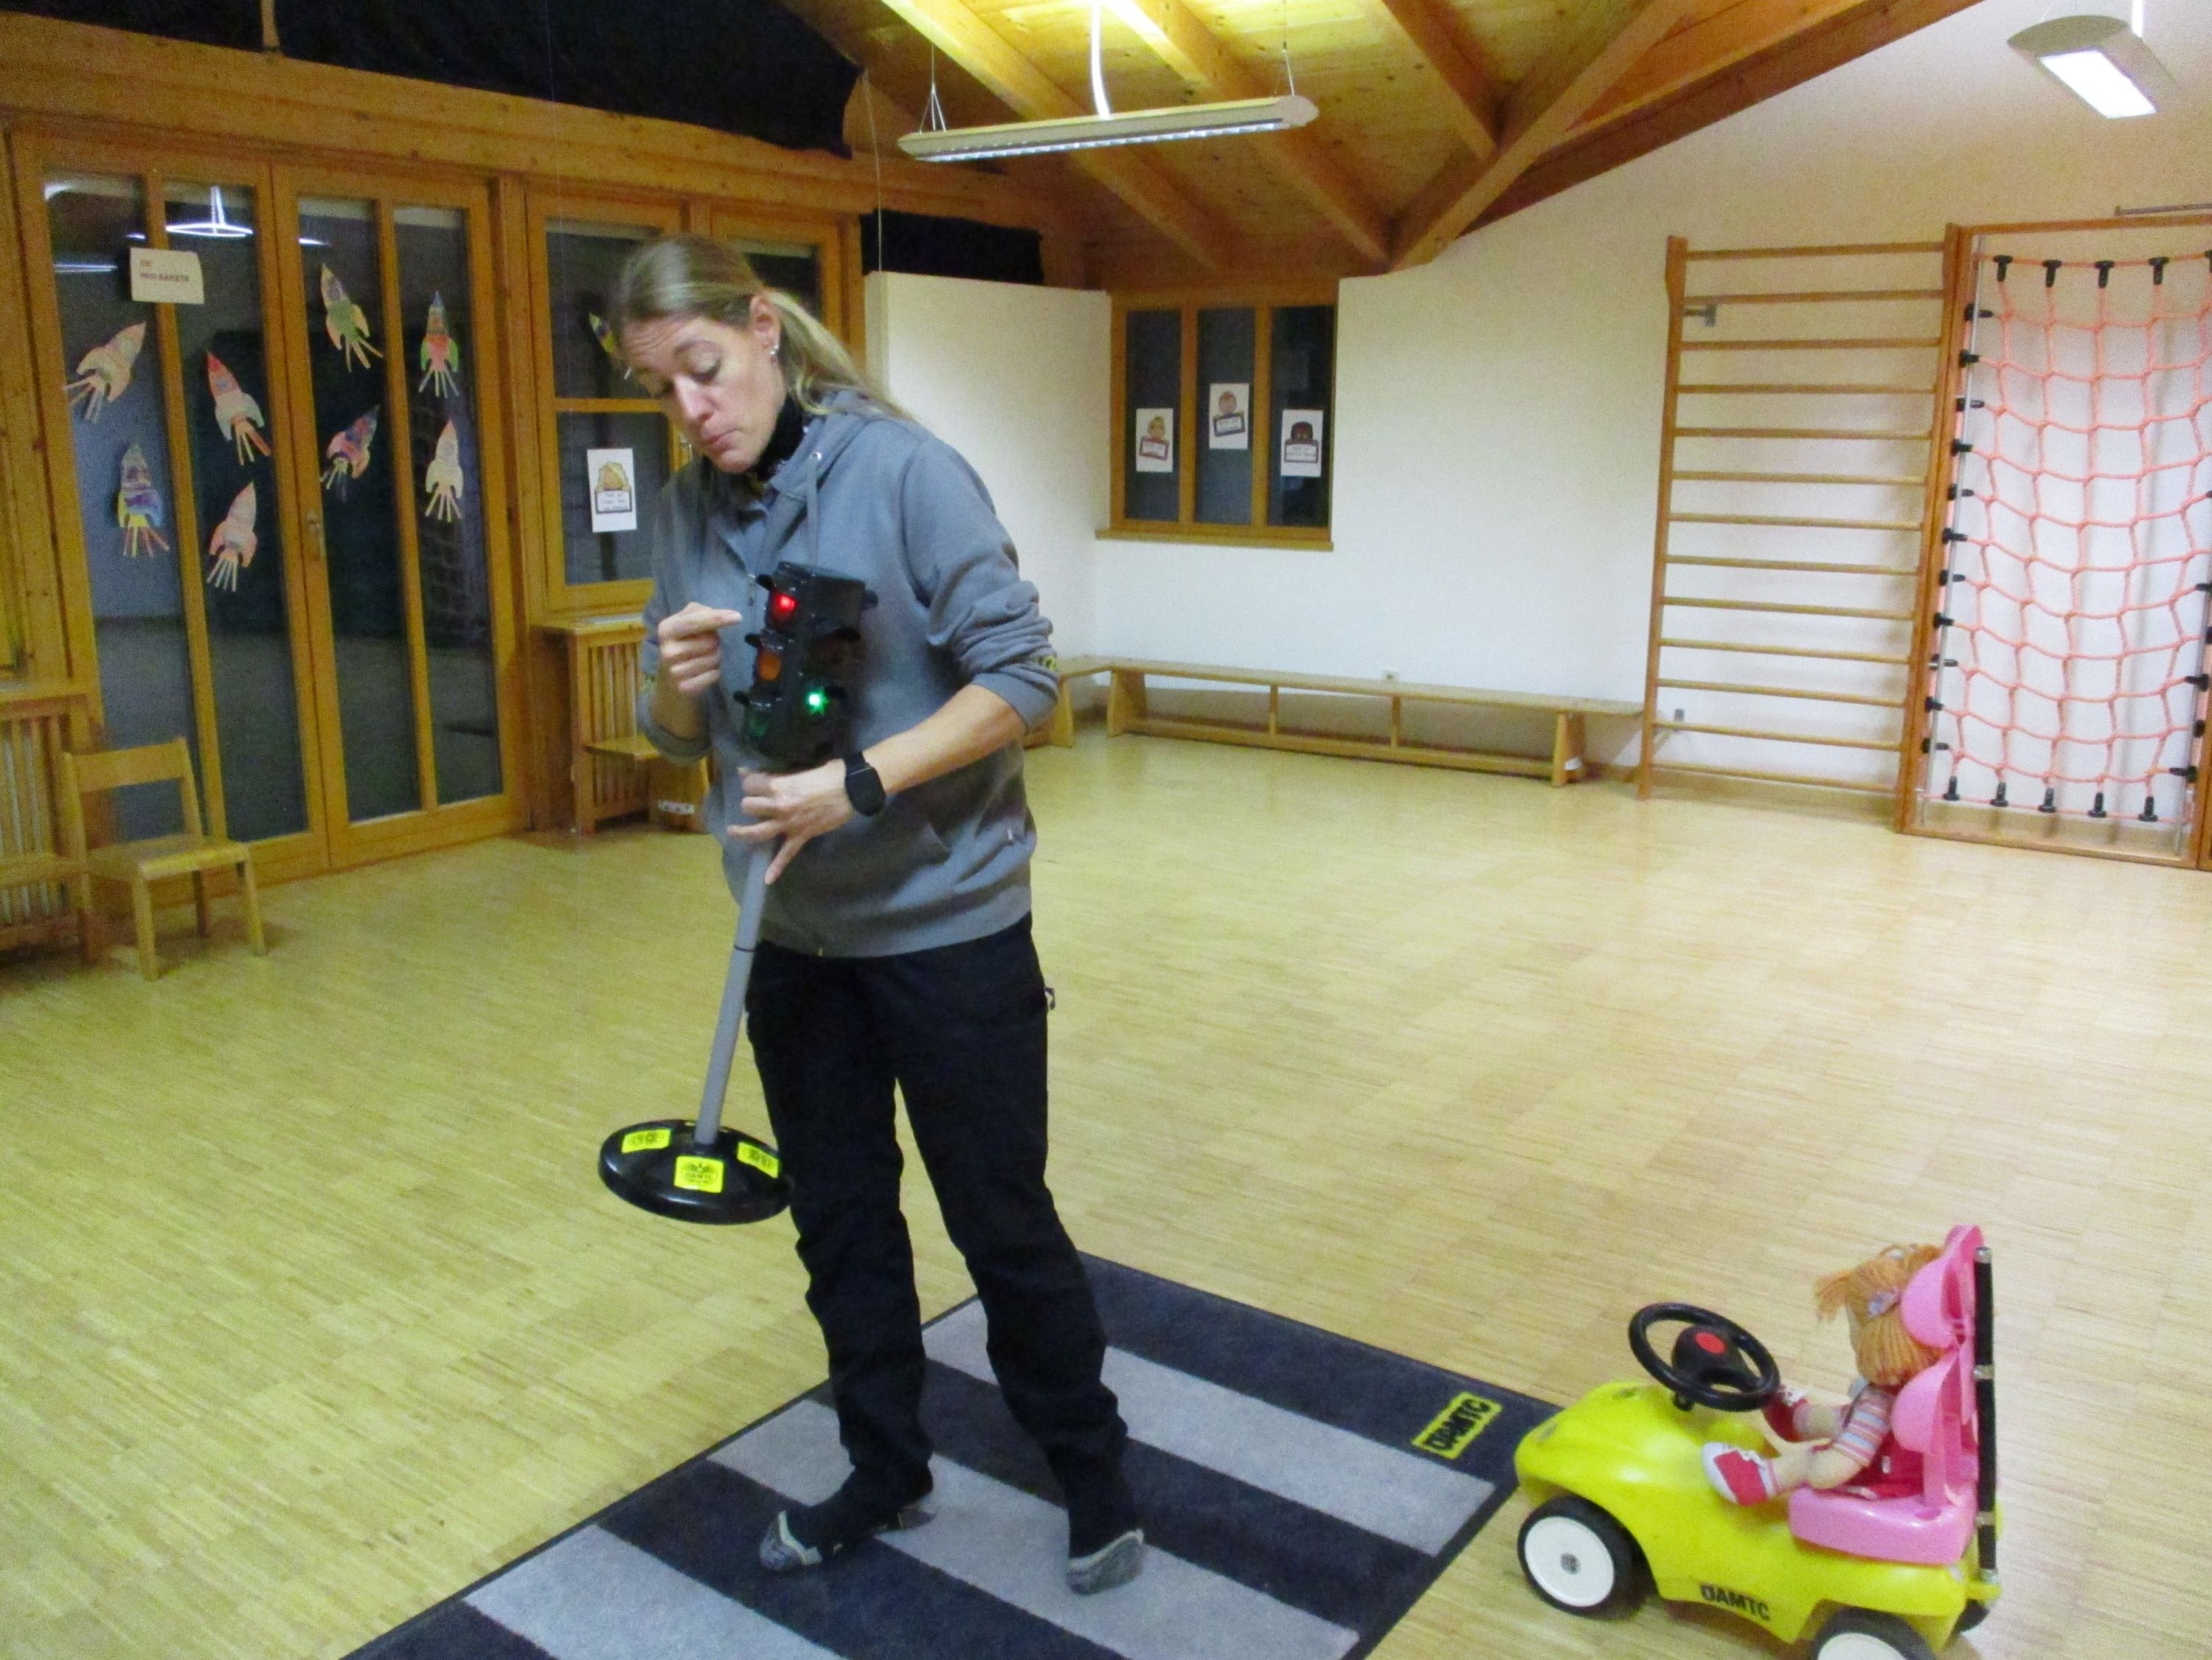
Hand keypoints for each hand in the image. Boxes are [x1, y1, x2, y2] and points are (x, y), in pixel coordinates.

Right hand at [656, 602, 744, 698]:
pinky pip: (714, 675)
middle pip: (710, 641)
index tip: (738, 617)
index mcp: (667, 629)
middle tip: (707, 645)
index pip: (695, 621)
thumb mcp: (685, 622)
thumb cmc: (683, 644)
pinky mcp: (684, 688)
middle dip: (716, 641)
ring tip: (704, 658)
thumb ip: (700, 612)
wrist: (668, 680)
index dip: (716, 618)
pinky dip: (715, 672)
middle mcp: (668, 651)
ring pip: (714, 658)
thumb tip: (720, 616)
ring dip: (716, 657)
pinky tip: (705, 672)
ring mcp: (675, 671)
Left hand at [731, 760, 851, 881]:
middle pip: (749, 807)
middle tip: (754, 802)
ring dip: (742, 832)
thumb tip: (761, 771)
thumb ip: (779, 773)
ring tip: (732, 831)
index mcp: (780, 785)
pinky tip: (768, 879)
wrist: (852, 789)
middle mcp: (780, 805)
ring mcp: (790, 823)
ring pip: (758, 831)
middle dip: (749, 803)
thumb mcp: (802, 770)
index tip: (750, 781)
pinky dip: (777, 867)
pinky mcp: (801, 836)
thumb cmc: (830, 774)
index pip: (751, 784)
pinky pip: (786, 854)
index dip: (748, 781)